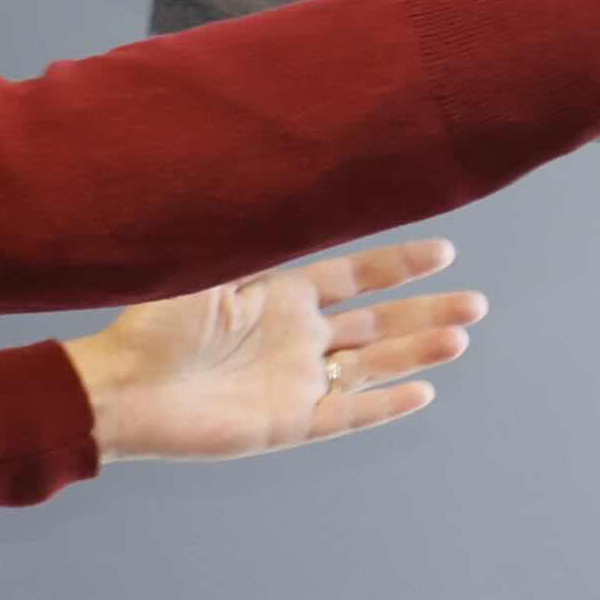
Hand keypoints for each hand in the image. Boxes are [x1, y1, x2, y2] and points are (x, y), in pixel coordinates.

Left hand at [58, 240, 483, 463]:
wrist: (123, 388)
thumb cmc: (154, 322)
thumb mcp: (208, 265)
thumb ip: (253, 234)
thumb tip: (284, 175)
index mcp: (280, 295)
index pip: (355, 277)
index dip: (398, 264)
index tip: (444, 249)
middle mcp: (296, 338)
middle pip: (378, 324)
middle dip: (427, 312)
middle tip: (477, 303)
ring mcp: (296, 382)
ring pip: (372, 366)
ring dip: (417, 353)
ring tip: (461, 337)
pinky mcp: (287, 424)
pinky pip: (346, 414)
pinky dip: (384, 405)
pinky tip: (423, 392)